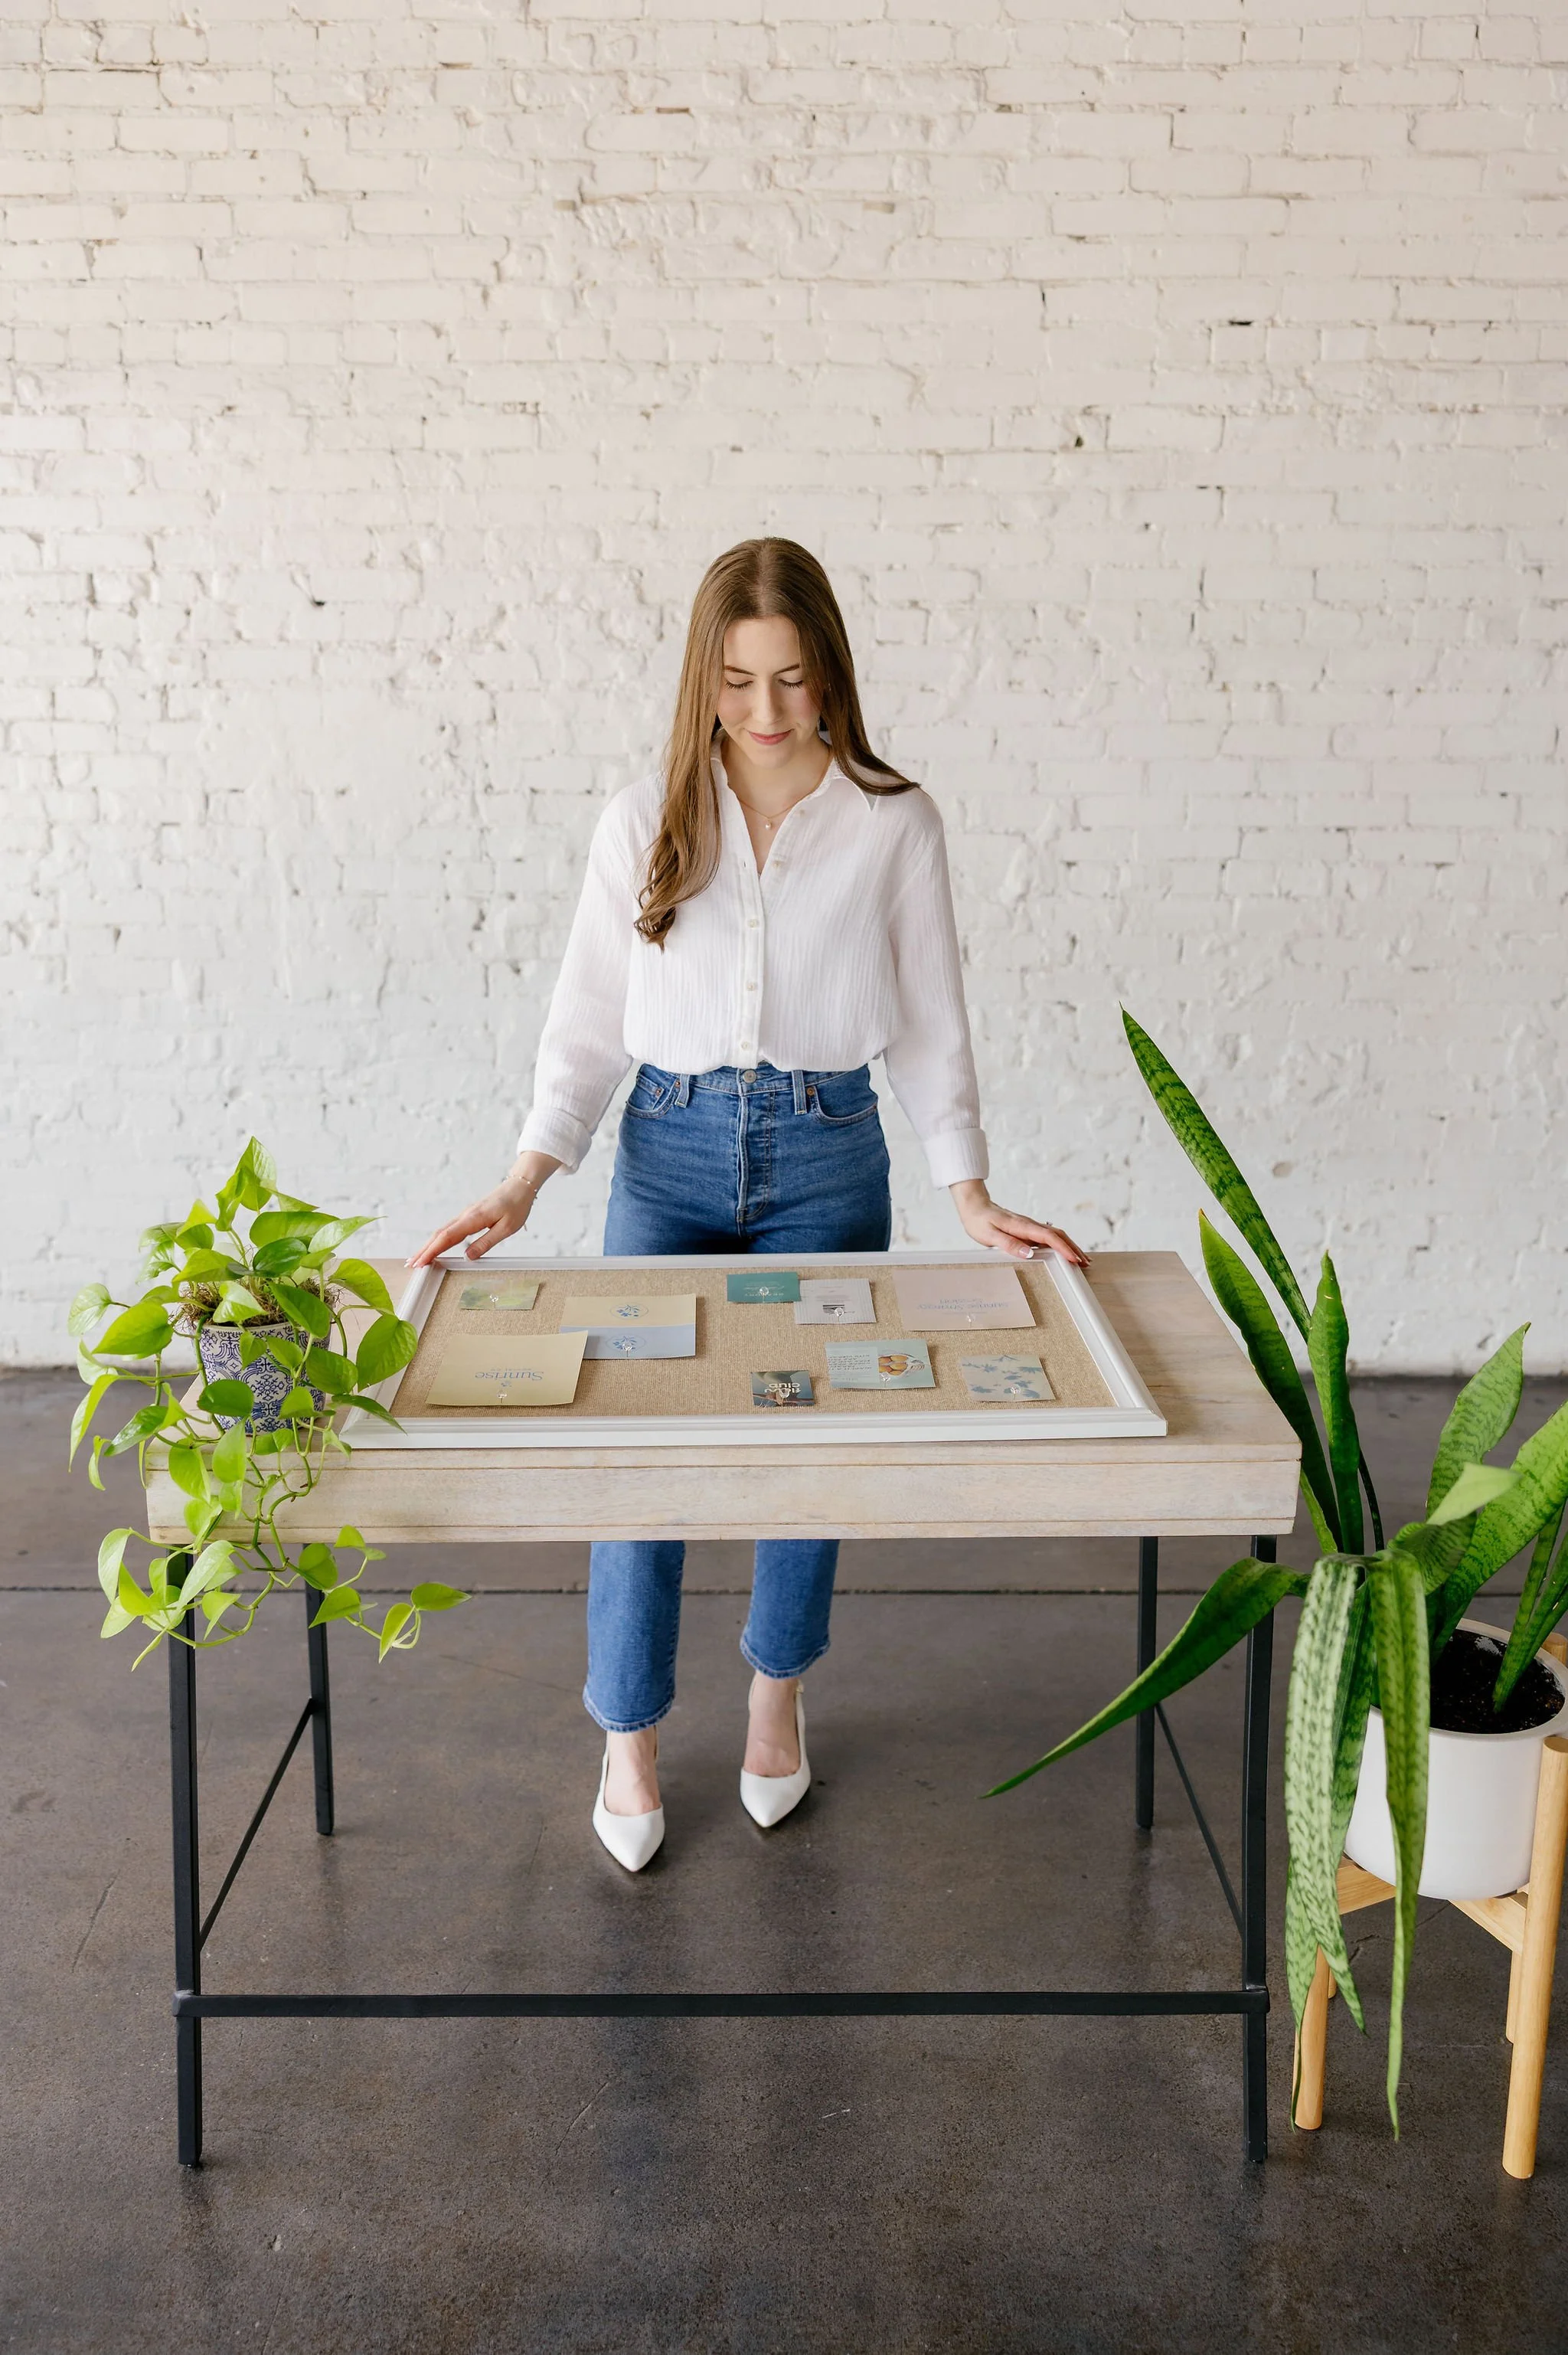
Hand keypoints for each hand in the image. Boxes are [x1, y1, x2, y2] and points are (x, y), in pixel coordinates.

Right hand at [406, 1154, 560, 1268]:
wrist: (519, 1186)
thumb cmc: (516, 1206)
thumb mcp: (507, 1228)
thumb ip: (486, 1243)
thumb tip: (467, 1257)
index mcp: (473, 1218)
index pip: (447, 1237)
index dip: (431, 1251)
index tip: (421, 1262)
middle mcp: (465, 1216)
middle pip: (439, 1234)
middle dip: (424, 1250)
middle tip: (411, 1265)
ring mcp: (465, 1215)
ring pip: (442, 1231)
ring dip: (428, 1245)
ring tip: (418, 1259)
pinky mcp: (468, 1216)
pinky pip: (449, 1229)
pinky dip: (438, 1239)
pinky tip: (435, 1246)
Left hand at [949, 1180, 1088, 1265]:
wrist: (974, 1206)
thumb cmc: (979, 1221)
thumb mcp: (989, 1236)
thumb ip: (1008, 1244)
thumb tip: (1029, 1253)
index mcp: (1022, 1226)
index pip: (1048, 1237)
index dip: (1063, 1248)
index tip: (1074, 1259)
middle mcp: (1029, 1225)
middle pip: (1058, 1235)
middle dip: (1073, 1248)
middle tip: (1085, 1262)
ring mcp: (1029, 1227)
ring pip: (1055, 1235)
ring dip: (1069, 1246)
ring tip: (1080, 1259)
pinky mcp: (1027, 1230)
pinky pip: (1047, 1237)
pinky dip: (1059, 1244)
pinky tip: (1062, 1252)